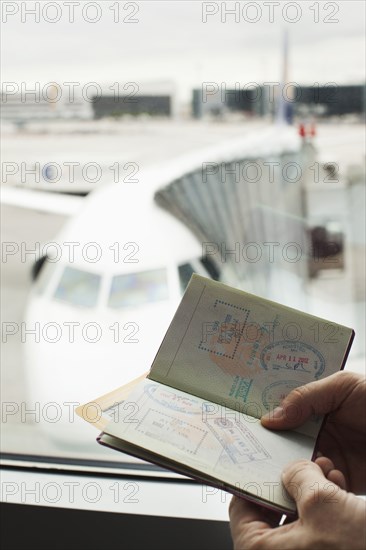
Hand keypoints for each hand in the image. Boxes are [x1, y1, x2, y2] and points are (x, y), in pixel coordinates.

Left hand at [229, 459, 365, 549]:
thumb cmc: (356, 548)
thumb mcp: (321, 501)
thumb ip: (297, 476)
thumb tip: (292, 470)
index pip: (240, 508)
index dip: (255, 479)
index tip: (264, 461)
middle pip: (270, 510)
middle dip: (290, 481)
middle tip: (299, 463)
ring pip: (295, 516)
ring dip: (311, 489)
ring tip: (326, 471)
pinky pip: (314, 528)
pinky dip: (324, 507)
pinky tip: (338, 487)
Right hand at [261, 371, 365, 493]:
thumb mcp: (343, 386)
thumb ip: (305, 397)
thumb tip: (270, 417)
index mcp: (316, 403)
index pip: (283, 406)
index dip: (265, 410)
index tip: (245, 415)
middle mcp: (317, 428)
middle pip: (283, 435)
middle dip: (270, 440)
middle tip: (251, 443)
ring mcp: (327, 452)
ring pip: (294, 460)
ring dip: (289, 462)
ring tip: (291, 459)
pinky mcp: (339, 475)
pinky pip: (315, 481)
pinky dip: (311, 481)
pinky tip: (318, 472)